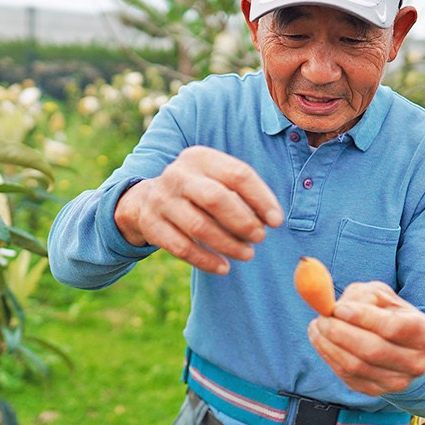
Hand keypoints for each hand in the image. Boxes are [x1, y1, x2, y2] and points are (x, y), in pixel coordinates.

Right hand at [114, 146, 282, 273]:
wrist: (147, 200)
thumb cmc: (197, 191)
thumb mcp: (216, 179)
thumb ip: (242, 193)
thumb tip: (271, 220)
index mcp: (200, 157)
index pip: (238, 174)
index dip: (261, 199)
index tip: (276, 221)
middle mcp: (178, 175)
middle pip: (216, 199)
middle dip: (243, 222)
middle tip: (260, 238)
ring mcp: (162, 200)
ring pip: (199, 226)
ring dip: (228, 244)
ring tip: (247, 254)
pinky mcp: (152, 224)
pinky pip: (182, 247)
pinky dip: (206, 260)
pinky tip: (224, 267)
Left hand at [306, 281, 424, 395]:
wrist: (402, 349)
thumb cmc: (389, 315)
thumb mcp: (382, 297)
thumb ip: (361, 297)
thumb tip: (336, 309)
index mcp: (423, 332)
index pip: (392, 327)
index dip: (363, 318)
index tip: (338, 308)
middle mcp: (415, 361)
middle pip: (372, 351)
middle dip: (340, 332)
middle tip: (321, 318)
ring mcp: (397, 381)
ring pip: (355, 366)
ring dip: (328, 345)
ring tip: (317, 327)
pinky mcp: (376, 391)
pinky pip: (347, 376)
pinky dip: (329, 357)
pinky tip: (322, 341)